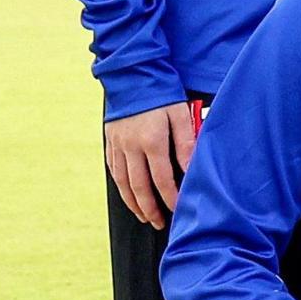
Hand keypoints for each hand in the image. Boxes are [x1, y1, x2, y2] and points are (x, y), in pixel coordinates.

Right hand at [103, 101, 198, 228]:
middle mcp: (130, 147)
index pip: (162, 179)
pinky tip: (128, 194)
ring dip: (133, 202)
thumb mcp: (181, 115)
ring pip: (123, 182)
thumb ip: (186, 143)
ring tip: (144, 216)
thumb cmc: (163, 95)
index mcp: (151, 142)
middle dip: (149, 208)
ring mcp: (117, 145)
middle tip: (159, 224)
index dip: (170, 198)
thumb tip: (191, 169)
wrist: (132, 76)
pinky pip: (113, 170)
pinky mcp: (109, 141)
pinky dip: (121, 186)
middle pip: (139, 186)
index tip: (178, 211)